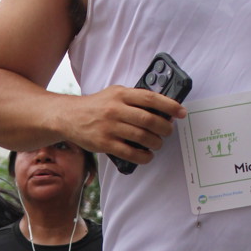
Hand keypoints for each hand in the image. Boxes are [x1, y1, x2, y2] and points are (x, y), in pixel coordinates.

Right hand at [66, 86, 186, 168]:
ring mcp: (110, 127)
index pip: (150, 98)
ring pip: (141, 137)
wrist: (70, 117)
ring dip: (155, 143)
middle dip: (164, 128)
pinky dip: (143, 156)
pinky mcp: (105, 143)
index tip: (181, 112)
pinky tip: (147, 156)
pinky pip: (129, 152)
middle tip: (168, 131)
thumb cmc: (96, 106)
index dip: (169, 105)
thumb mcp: (114, 94)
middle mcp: (116, 110)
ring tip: (158, 144)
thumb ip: (133, 98)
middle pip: (149, 120)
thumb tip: (159, 108)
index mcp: (121, 95)